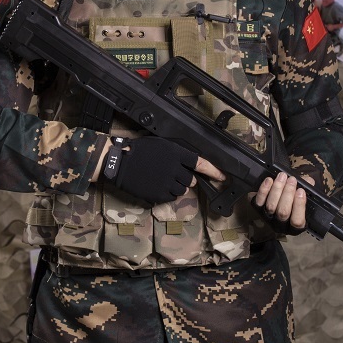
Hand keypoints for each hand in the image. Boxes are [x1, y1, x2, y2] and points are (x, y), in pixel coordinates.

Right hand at [101, 136, 224, 204]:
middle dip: (186, 178)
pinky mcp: (159, 194)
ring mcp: (167, 183)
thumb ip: (178, 154)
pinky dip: (168, 193)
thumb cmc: (139, 150)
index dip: (213, 171)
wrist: (119, 163)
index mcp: (176, 154)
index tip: (222, 177)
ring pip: (182, 189)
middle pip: (191, 179)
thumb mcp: (162, 145)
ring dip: (177, 186)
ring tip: (163, 179)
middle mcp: (174, 169)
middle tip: (174, 174)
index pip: (200, 163)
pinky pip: (171, 197)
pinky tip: (157, 185)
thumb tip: (191, 165)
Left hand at [254, 172, 314, 230]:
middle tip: (292, 180)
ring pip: (271, 206)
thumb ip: (307, 190)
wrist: (277, 201)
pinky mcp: (258, 210)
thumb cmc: (294, 200)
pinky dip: (264, 190)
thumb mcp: (303, 197)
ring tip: (282, 176)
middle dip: (288, 193)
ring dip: (277, 189)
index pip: (297, 221)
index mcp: (294, 227)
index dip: (299, 205)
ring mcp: (268, 218)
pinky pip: (259, 201)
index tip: (301, 190)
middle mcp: (280, 225)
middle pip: (283, 212)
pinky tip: (269, 180)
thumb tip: (309, 181)